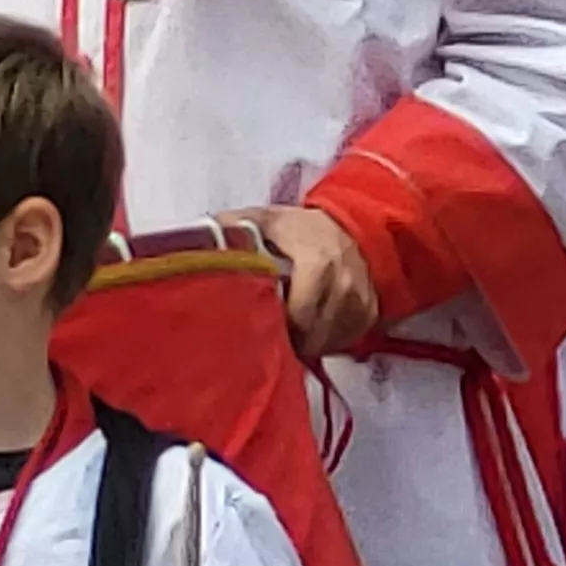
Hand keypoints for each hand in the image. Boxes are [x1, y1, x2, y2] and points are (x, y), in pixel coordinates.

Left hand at [231, 206, 382, 355]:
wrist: (349, 222)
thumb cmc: (297, 226)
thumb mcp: (262, 221)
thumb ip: (231, 232)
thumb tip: (195, 243)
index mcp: (318, 263)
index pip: (297, 317)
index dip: (274, 328)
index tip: (255, 327)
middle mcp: (345, 285)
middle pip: (312, 336)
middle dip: (287, 342)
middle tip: (266, 336)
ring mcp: (361, 300)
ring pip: (329, 343)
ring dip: (306, 345)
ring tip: (286, 335)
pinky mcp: (370, 311)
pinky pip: (346, 340)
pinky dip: (326, 342)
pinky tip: (309, 333)